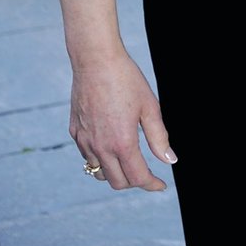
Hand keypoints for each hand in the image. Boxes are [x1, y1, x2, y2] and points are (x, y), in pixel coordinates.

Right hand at [70, 51, 176, 191]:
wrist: (96, 61)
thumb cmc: (126, 80)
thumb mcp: (150, 107)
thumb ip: (159, 137)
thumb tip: (170, 160)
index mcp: (122, 142)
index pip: (138, 177)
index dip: (152, 184)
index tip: (161, 185)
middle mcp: (101, 147)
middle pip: (117, 182)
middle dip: (134, 183)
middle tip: (147, 173)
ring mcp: (85, 141)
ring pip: (100, 173)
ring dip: (115, 174)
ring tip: (129, 163)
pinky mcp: (75, 133)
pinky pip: (88, 157)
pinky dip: (101, 160)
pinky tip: (111, 147)